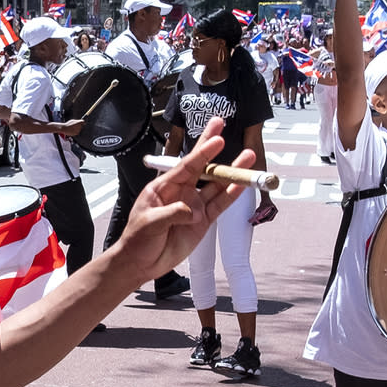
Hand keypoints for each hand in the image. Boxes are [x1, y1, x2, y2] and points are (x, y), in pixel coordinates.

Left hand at [106, 117, 245, 276]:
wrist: (141, 263)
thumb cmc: (138, 239)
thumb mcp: (149, 223)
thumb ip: (171, 214)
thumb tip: (193, 212)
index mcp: (164, 186)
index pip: (186, 165)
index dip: (202, 152)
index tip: (217, 140)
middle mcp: (181, 191)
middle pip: (202, 166)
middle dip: (212, 146)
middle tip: (221, 124)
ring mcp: (194, 205)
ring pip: (216, 185)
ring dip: (232, 172)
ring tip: (248, 156)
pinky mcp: (203, 221)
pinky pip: (220, 205)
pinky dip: (232, 195)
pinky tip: (243, 184)